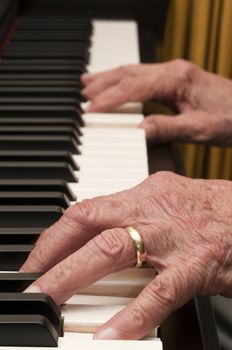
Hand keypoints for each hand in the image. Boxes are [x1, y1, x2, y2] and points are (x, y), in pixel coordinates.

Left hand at [21, 172, 231, 339]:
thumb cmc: (210, 210)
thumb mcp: (165, 201)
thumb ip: (132, 215)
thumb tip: (98, 234)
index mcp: (142, 194)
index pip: (86, 209)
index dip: (55, 236)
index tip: (37, 259)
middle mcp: (152, 211)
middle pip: (90, 225)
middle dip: (53, 255)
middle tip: (31, 283)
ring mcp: (173, 237)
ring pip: (114, 250)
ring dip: (74, 276)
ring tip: (50, 300)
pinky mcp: (197, 263)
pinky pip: (160, 291)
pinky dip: (133, 314)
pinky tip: (111, 335)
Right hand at [81, 59, 231, 145]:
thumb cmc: (230, 118)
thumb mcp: (198, 129)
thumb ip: (167, 128)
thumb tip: (138, 131)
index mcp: (176, 80)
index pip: (133, 88)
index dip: (109, 99)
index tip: (91, 110)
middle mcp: (173, 71)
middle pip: (128, 73)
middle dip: (102, 84)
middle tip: (82, 96)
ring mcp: (174, 72)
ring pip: (133, 70)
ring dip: (109, 77)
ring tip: (88, 84)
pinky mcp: (176, 77)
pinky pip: (142, 74)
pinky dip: (123, 79)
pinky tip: (116, 82)